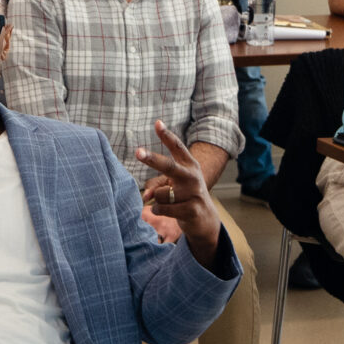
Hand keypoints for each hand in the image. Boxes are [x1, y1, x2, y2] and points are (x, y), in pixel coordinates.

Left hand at [133, 122, 220, 264]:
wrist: (205, 220)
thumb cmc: (185, 197)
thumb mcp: (175, 185)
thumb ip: (157, 185)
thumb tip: (145, 196)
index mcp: (189, 165)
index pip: (178, 147)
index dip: (166, 135)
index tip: (157, 123)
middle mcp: (193, 176)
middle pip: (169, 166)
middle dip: (152, 159)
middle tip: (137, 152)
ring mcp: (194, 193)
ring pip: (161, 194)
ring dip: (158, 200)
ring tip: (169, 203)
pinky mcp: (192, 209)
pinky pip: (164, 208)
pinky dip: (159, 210)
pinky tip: (167, 211)